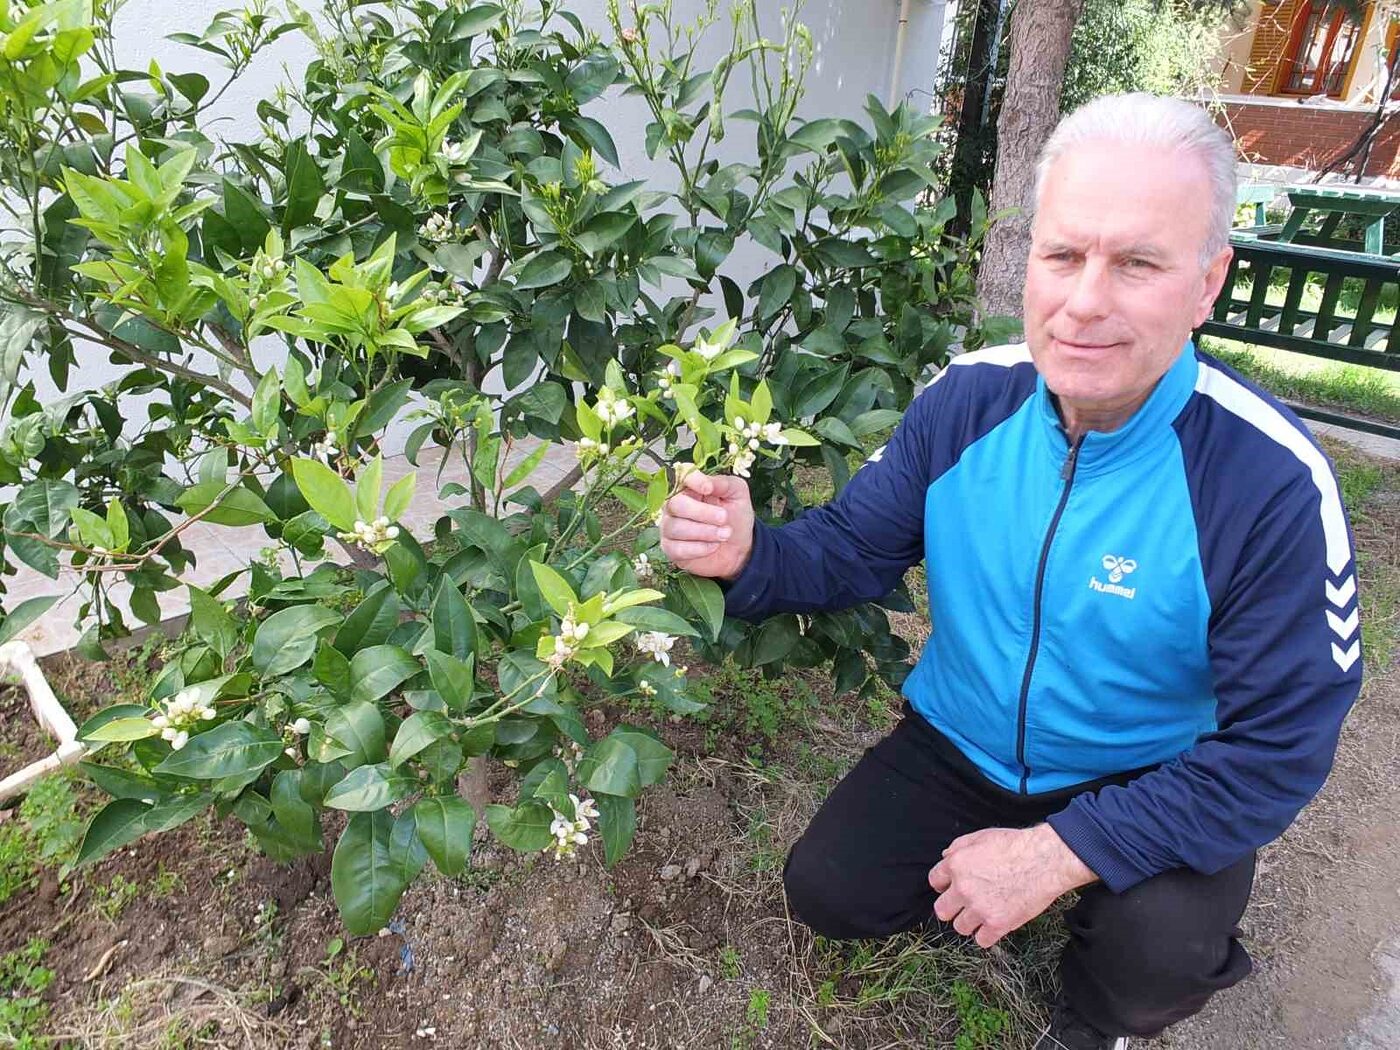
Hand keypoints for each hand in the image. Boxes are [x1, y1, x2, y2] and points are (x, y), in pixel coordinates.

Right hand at [659, 471, 754, 580]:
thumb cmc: (735, 517)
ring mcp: (670, 527)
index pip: (681, 475)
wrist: (739, 549)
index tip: (708, 490)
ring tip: (725, 534)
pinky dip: (700, 548)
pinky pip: (678, 548)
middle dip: (703, 513)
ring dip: (705, 532)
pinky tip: (714, 546)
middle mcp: (675, 505)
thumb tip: (707, 483)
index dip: (693, 481)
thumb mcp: (737, 495)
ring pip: (676, 528)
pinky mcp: (671, 549)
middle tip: (724, 518)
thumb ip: (724, 484)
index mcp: (691, 487)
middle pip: (676, 504)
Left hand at [928, 824, 1096, 948]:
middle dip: (951, 908)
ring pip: (960, 927)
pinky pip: (981, 940)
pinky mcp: (997, 924)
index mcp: (956, 865)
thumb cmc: (1016, 845)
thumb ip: (958, 847)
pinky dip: (987, 935)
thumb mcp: (981, 836)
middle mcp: (963, 888)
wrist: (1044, 860)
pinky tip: (994, 925)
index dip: (943, 885)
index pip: (934, 881)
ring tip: (983, 914)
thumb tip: (945, 857)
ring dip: (970, 922)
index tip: (951, 888)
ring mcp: (979, 908)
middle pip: (942, 910)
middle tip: (964, 905)